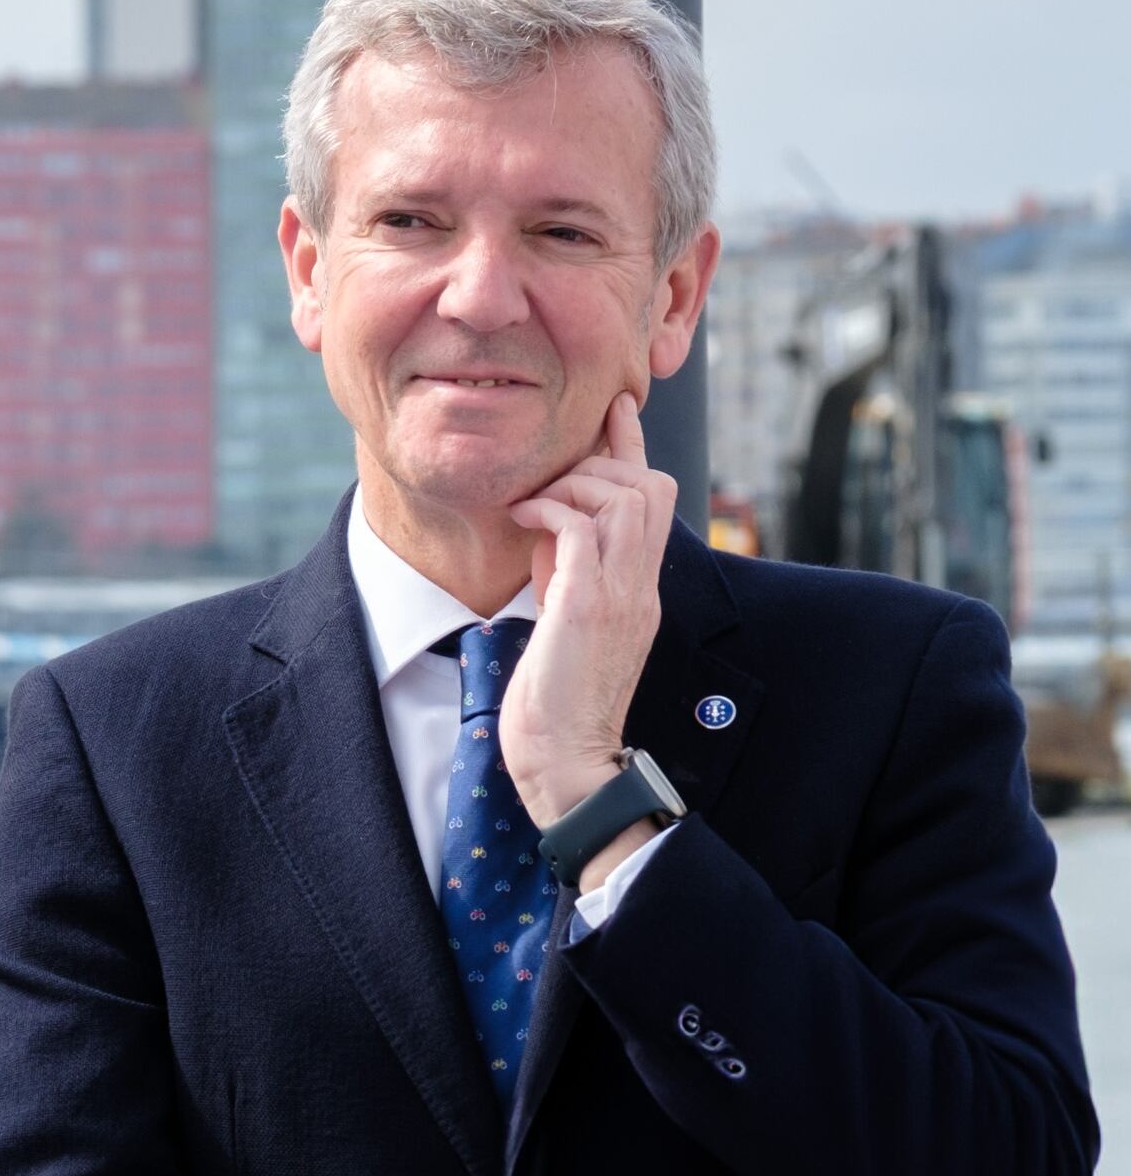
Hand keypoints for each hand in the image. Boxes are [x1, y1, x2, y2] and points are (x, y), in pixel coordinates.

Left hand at [501, 392, 675, 830]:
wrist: (567, 765)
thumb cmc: (558, 704)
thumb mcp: (567, 623)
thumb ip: (568, 576)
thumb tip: (548, 531)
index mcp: (641, 591)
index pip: (655, 501)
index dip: (636, 449)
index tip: (617, 410)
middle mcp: (642, 587)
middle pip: (651, 485)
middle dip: (603, 460)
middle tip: (554, 473)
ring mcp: (621, 596)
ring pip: (624, 496)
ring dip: (574, 483)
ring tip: (535, 501)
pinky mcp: (587, 607)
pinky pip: (579, 526)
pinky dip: (549, 508)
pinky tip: (521, 516)